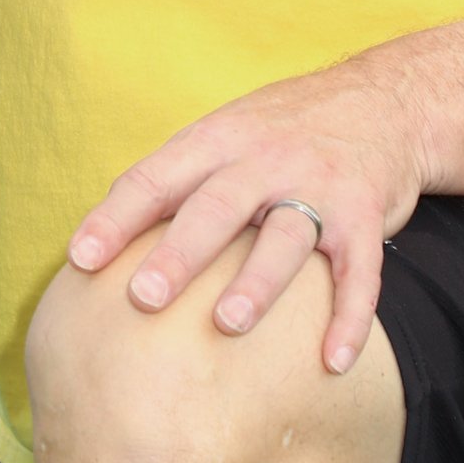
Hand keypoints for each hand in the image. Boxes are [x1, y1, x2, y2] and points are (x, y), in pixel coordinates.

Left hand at [64, 69, 429, 376]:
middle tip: (144, 297)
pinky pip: (359, 270)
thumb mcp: (224, 134)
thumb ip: (173, 180)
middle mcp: (265, 160)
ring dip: (257, 281)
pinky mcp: (366, 214)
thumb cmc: (282, 130)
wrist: (383, 101)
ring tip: (228, 324)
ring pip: (285, 237)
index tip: (80, 259)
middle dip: (180, 253)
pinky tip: (333, 362)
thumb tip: (99, 239)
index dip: (115, 218)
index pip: (156, 178)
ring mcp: (318, 186)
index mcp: (217, 141)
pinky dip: (349, 316)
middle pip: (216, 208)